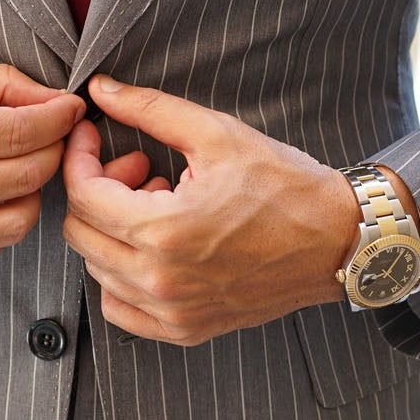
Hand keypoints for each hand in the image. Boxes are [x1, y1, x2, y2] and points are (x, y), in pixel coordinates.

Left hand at [62, 75, 361, 344]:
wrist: (338, 240)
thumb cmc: (285, 186)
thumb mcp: (217, 134)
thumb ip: (150, 110)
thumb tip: (99, 90)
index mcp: (163, 231)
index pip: (83, 195)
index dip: (81, 157)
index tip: (94, 138)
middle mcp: (160, 280)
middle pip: (81, 233)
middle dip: (97, 190)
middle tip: (139, 167)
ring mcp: (172, 311)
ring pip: (97, 268)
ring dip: (113, 230)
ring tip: (157, 202)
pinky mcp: (185, 329)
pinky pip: (120, 307)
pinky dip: (121, 275)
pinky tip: (152, 246)